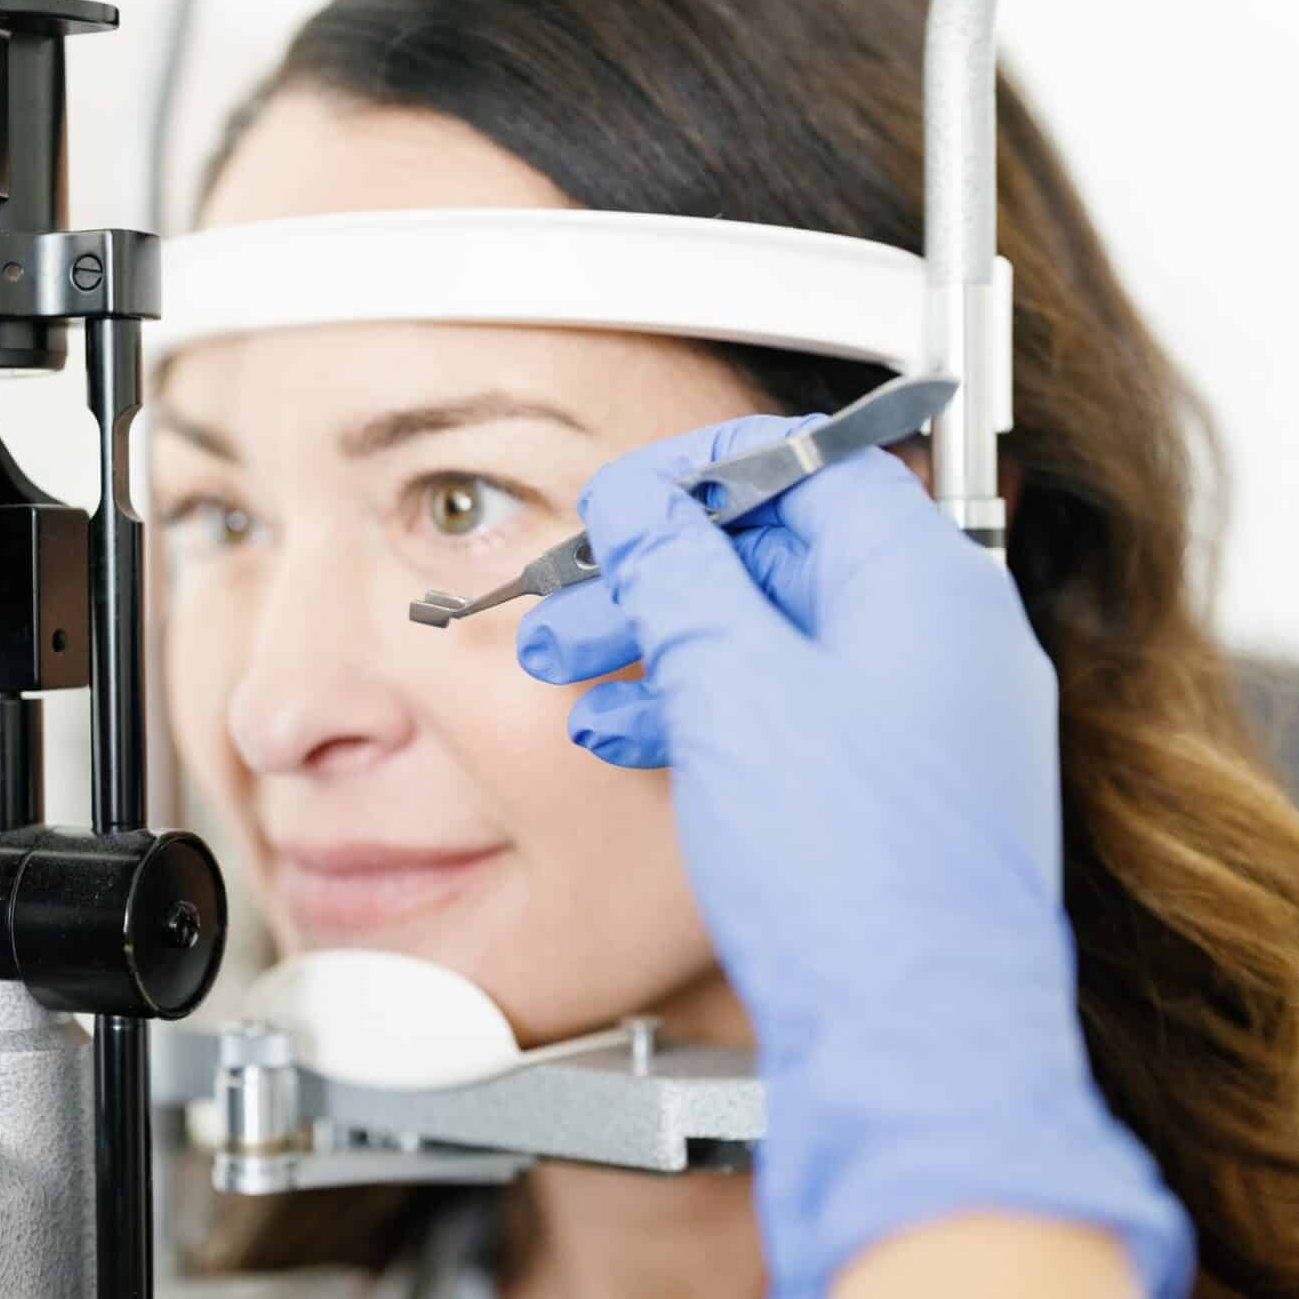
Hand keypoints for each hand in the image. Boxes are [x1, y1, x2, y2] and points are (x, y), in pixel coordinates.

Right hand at [516, 417, 1191, 1297]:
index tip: (625, 496)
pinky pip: (797, 716)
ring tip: (572, 673)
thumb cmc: (851, 872)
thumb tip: (640, 500)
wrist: (915, 1047)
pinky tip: (633, 737)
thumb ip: (675, 572)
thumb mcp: (728, 686)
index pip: (812, 469)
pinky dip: (711, 712)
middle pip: (783, 560)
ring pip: (778, 643)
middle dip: (658, 578)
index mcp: (926, 589)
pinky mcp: (900, 794)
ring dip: (666, 648)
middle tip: (572, 600)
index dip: (701, 472)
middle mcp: (946, 644)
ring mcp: (930, 723)